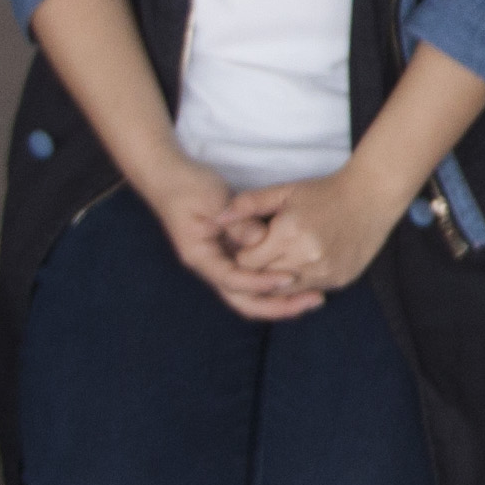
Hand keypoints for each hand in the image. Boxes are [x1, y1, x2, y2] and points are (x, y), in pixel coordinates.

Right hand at [141, 153, 320, 319]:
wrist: (169, 177)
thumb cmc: (189, 187)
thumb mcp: (214, 201)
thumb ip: (237, 222)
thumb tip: (260, 239)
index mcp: (201, 258)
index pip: (233, 281)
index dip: (260, 283)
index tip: (288, 279)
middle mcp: (212, 267)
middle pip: (245, 300)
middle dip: (278, 306)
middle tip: (312, 301)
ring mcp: (222, 262)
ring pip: (251, 293)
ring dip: (280, 299)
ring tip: (314, 298)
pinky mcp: (232, 254)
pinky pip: (254, 276)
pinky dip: (274, 283)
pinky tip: (301, 281)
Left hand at [217, 164, 411, 311]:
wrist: (372, 196)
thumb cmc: (325, 191)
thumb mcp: (285, 191)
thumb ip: (249, 204)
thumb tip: (217, 219)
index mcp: (288, 232)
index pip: (247, 262)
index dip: (245, 253)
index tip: (252, 243)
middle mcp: (305, 256)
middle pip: (263, 279)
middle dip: (259, 268)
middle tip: (267, 251)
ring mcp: (324, 271)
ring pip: (284, 291)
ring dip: (279, 279)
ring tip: (286, 257)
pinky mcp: (339, 280)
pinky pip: (308, 291)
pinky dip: (302, 282)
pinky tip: (307, 262)